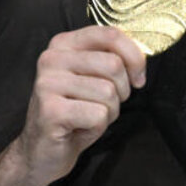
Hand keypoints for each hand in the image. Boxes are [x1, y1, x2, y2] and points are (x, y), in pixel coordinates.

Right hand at [10, 26, 146, 185]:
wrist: (42, 151)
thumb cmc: (75, 113)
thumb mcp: (94, 78)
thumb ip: (113, 59)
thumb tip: (142, 54)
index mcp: (63, 44)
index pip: (110, 34)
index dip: (134, 56)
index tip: (138, 77)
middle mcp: (51, 59)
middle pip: (113, 64)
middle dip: (122, 90)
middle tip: (106, 103)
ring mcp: (47, 84)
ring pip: (108, 92)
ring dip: (109, 111)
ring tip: (88, 116)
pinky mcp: (50, 111)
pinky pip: (98, 115)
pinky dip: (98, 126)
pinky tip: (80, 128)